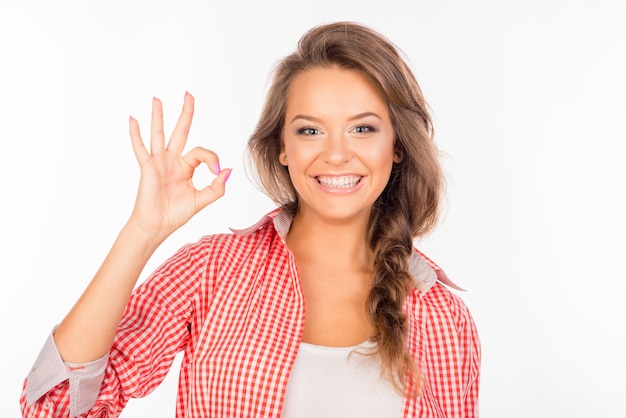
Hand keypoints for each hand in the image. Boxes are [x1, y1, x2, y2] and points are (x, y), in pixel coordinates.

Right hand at [126, 92, 229, 239]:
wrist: (157, 226)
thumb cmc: (176, 214)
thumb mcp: (202, 200)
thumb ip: (216, 187)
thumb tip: (226, 170)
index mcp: (186, 167)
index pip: (201, 153)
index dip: (211, 158)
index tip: (215, 171)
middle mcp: (172, 161)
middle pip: (181, 131)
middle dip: (185, 113)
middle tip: (189, 94)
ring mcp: (159, 162)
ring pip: (159, 134)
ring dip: (159, 116)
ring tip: (157, 99)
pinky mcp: (147, 167)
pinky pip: (140, 148)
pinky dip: (135, 134)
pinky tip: (132, 119)